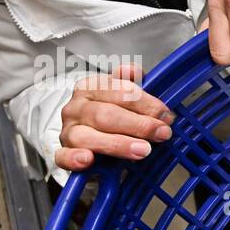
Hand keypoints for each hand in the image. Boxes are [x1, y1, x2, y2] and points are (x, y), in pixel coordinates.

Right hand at [55, 63, 173, 171]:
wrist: (89, 140)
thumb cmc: (110, 116)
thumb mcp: (122, 95)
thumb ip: (130, 83)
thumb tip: (134, 71)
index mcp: (90, 88)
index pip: (117, 90)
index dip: (144, 103)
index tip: (164, 115)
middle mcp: (76, 108)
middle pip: (105, 114)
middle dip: (138, 125)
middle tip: (161, 133)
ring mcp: (68, 131)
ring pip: (87, 136)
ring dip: (117, 144)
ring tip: (142, 150)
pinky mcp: (64, 153)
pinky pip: (64, 156)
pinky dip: (74, 158)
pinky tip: (88, 159)